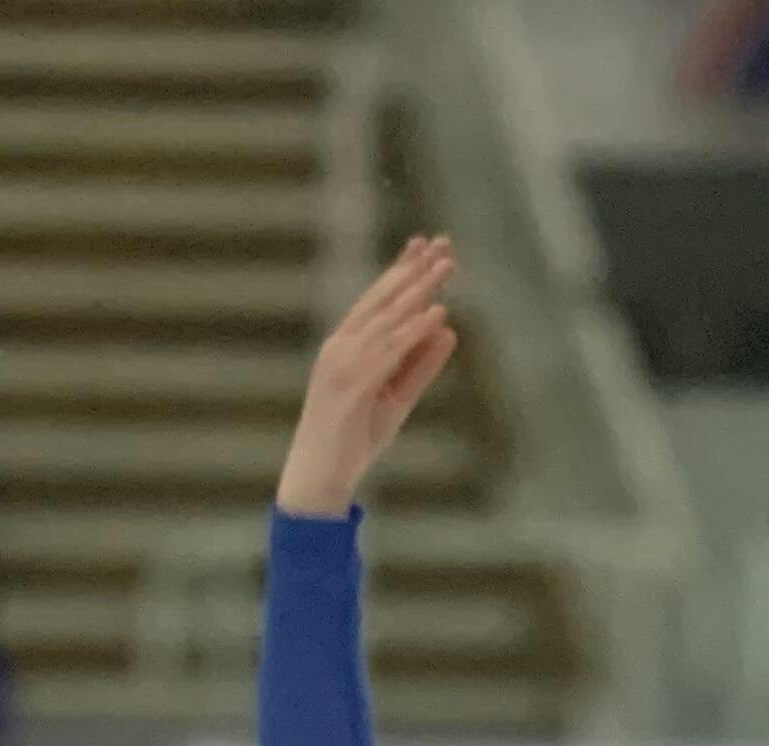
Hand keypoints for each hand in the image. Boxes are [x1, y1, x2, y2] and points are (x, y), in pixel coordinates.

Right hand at [275, 236, 458, 519]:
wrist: (318, 478)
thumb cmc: (354, 441)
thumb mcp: (397, 399)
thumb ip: (421, 364)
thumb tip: (449, 329)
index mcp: (347, 345)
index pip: (378, 299)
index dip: (403, 270)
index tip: (426, 244)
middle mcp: (341, 345)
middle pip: (383, 299)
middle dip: (414, 269)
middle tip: (443, 243)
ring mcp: (342, 362)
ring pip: (388, 318)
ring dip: (419, 290)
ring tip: (446, 266)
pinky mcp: (350, 384)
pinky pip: (388, 351)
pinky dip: (413, 330)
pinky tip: (435, 312)